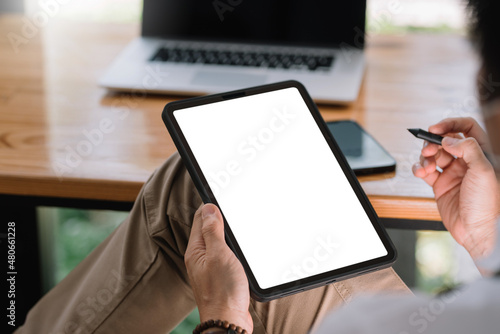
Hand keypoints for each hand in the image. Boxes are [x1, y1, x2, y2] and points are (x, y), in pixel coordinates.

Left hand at [185, 204, 252, 331]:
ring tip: (231, 218)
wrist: (228, 321)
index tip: (219, 192)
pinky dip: (229, 245)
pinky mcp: (221, 275)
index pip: (200, 218)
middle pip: (207, 229)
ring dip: (223, 230)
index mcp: (196, 250)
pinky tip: (237, 245)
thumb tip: (209, 208)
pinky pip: (223, 254)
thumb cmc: (223, 292)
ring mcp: (210, 266)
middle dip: (216, 215)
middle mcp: (200, 257)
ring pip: (216, 241)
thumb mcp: (218, 255)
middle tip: (227, 201)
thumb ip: (213, 231)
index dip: (210, 205)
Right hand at [413, 117, 499, 258]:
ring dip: (425, 157)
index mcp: (481, 154)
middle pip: (445, 141)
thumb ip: (468, 149)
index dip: (450, 124)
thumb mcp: (483, 170)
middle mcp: (466, 161)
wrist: (477, 231)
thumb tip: (449, 139)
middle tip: (428, 150)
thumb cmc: (487, 204)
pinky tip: (421, 173)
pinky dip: (419, 169)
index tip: (435, 128)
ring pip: (433, 155)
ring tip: (426, 167)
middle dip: (433, 143)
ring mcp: (453, 173)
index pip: (467, 128)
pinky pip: (425, 171)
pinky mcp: (440, 185)